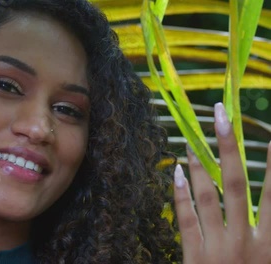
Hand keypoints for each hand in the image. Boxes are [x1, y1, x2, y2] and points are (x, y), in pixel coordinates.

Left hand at [174, 102, 270, 262]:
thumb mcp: (270, 258)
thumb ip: (269, 227)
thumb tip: (269, 206)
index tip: (270, 136)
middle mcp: (245, 242)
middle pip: (237, 184)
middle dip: (229, 147)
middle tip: (220, 115)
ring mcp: (216, 249)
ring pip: (206, 197)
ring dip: (200, 166)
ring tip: (194, 140)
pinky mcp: (193, 257)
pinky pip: (185, 220)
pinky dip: (180, 195)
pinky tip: (176, 173)